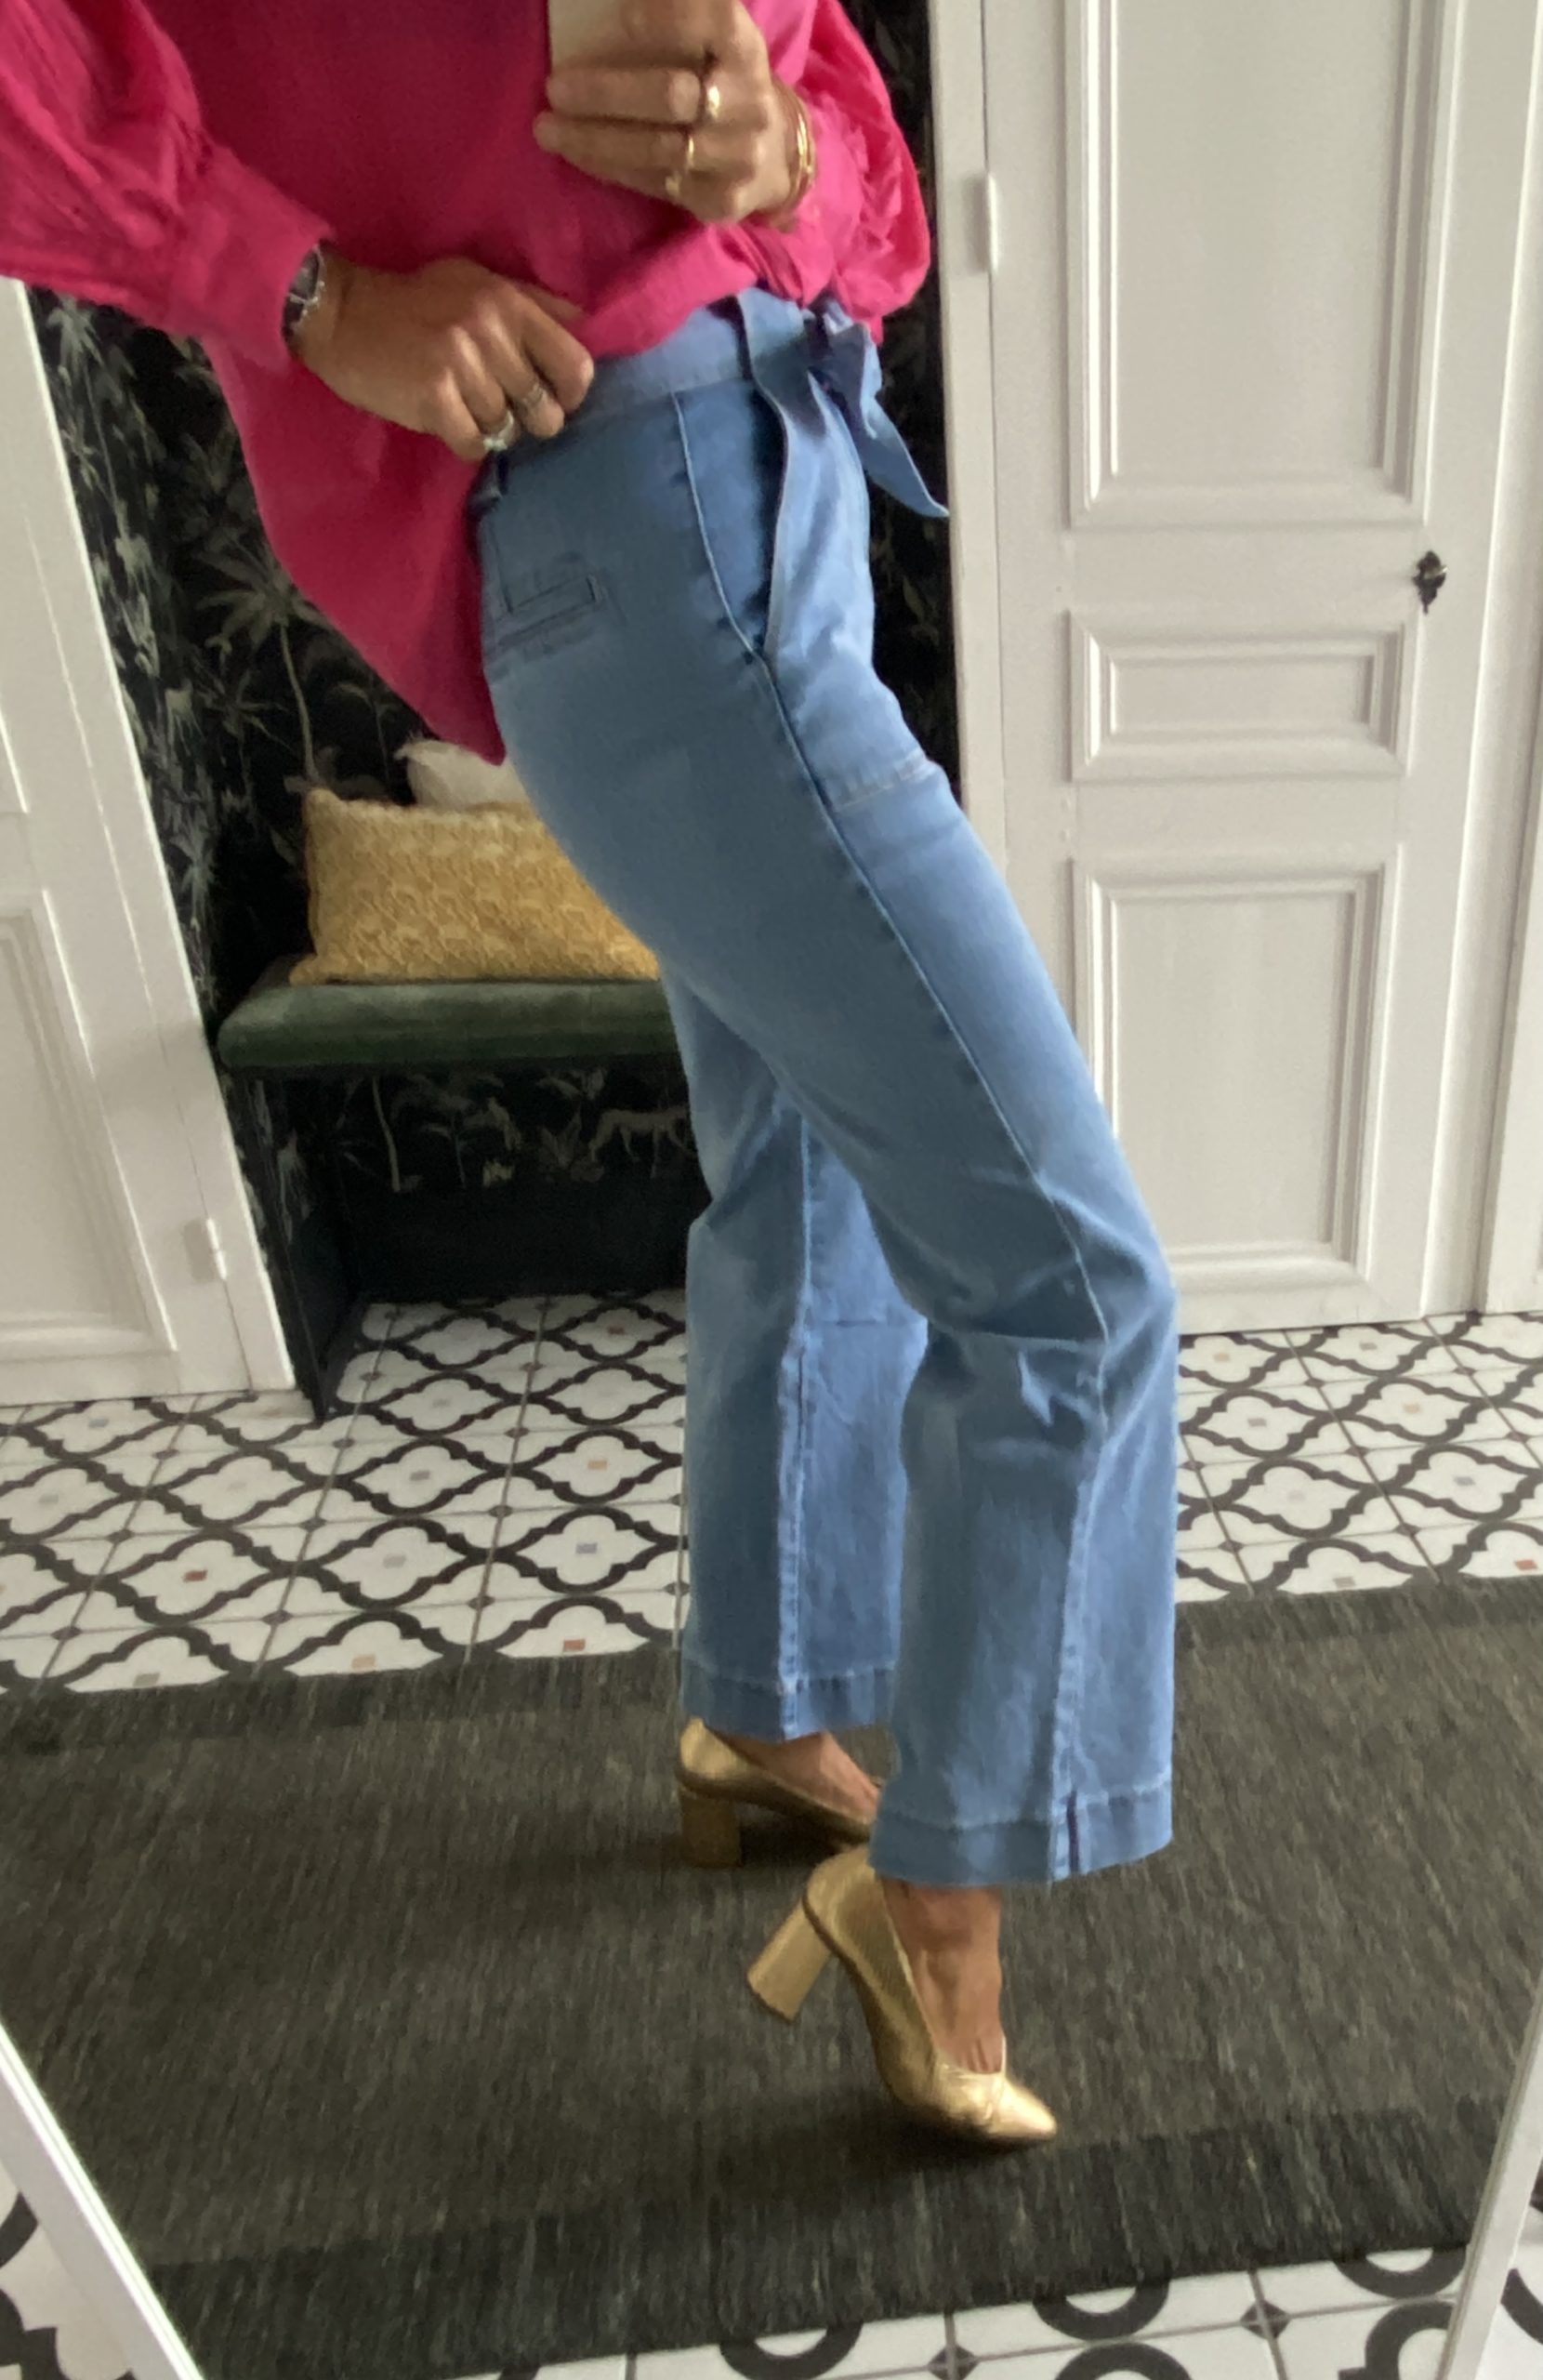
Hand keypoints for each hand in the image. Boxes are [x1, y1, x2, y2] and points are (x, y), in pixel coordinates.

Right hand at [295, 254, 594, 463]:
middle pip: (543, 408)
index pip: (575, 364)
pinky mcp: (434, 399)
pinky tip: (447, 420)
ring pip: (506, 429)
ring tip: (464, 405)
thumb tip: (584, 325)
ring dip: (489, 426)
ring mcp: (462, 368)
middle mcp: (490, 333)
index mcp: (508, 303)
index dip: (571, 393)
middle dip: (528, 418)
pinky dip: (465, 441)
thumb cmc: (414, 301)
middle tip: (503, 408)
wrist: (342, 314)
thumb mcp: (477, 281)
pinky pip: (475, 444)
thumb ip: (531, 302)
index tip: (553, 397)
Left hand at [536, 0, 797, 224]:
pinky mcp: (722, 200)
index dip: (667, 18)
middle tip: (554, 87)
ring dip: (594, 139)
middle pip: (672, 95)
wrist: (776, 155)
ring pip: (657, 149)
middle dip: (606, 91)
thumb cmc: (721, 81)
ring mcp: (738, 157)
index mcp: (744, 49)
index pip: (714, 21)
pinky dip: (609, 167)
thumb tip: (604, 10)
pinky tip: (576, 152)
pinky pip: (654, 184)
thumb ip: (674, 25)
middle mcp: (748, 103)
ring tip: (547, 128)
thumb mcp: (711, 43)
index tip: (620, 17)